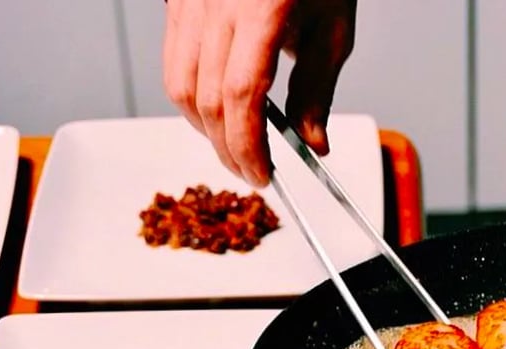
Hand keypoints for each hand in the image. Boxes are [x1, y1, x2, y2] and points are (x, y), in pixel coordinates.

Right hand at [163, 0, 356, 186]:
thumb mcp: (332, 26)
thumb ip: (318, 89)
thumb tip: (313, 143)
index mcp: (262, 7)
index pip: (243, 97)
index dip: (248, 146)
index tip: (263, 174)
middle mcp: (217, 3)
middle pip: (208, 100)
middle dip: (228, 149)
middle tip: (252, 172)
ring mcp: (191, 2)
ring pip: (180, 87)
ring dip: (205, 130)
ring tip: (233, 147)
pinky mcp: (178, 3)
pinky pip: (172, 63)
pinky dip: (190, 100)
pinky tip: (213, 112)